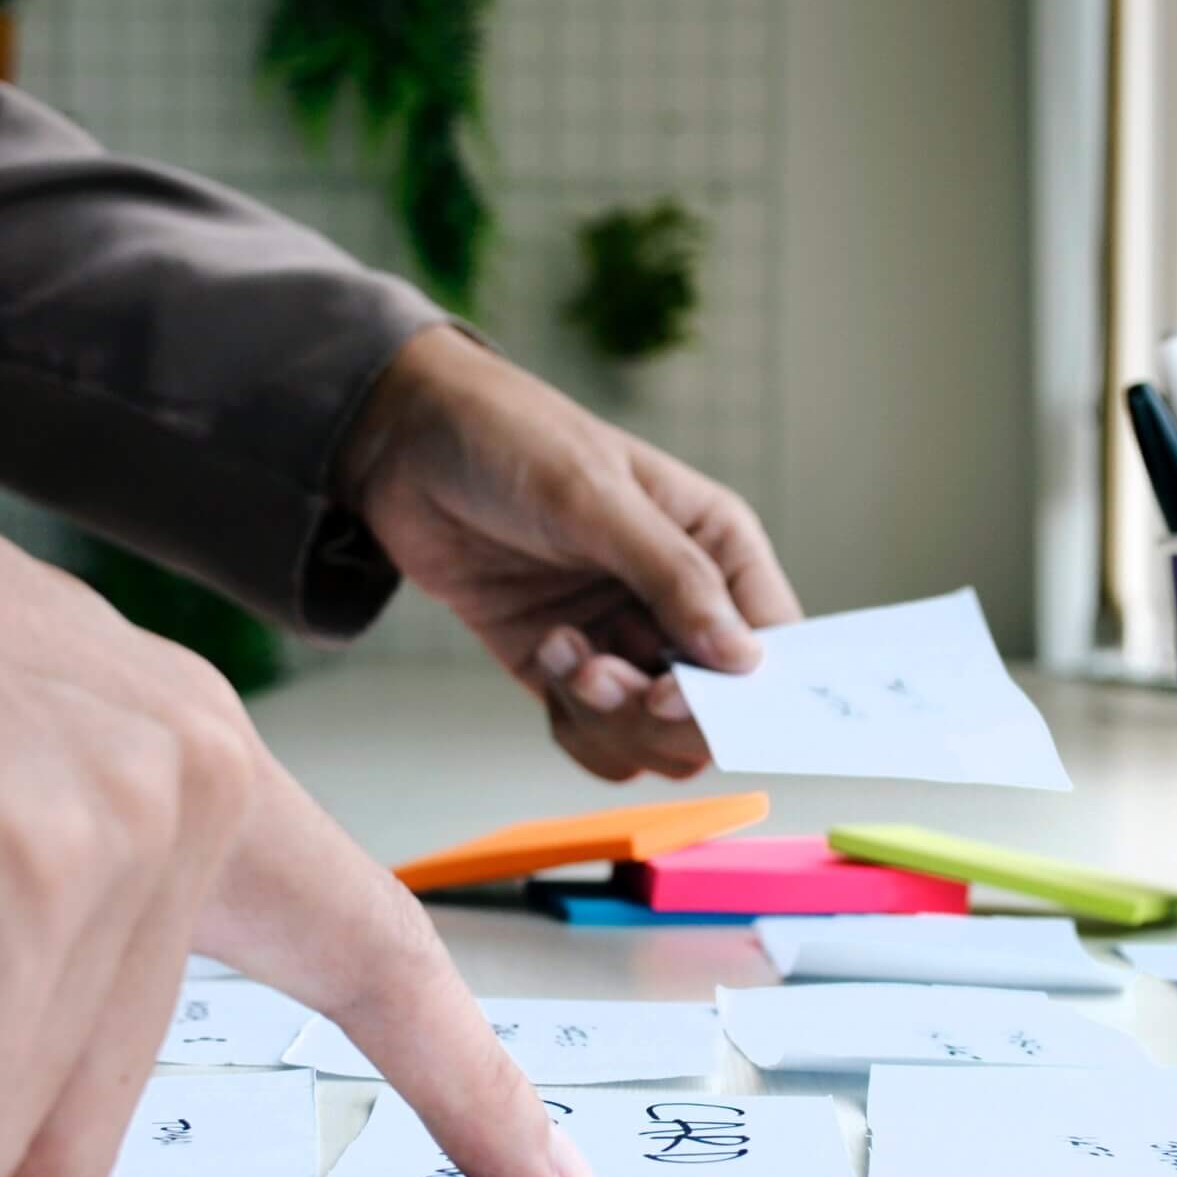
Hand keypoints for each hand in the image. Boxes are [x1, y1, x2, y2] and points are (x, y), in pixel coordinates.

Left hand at [342, 326, 801, 780]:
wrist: (404, 442)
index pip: (772, 645)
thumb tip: (744, 661)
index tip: (675, 693)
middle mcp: (681, 601)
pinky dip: (573, 722)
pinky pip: (595, 736)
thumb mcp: (596, 497)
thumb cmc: (512, 439)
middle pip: (715, 710)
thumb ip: (673, 577)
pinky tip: (544, 649)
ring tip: (567, 656)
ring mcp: (623, 638)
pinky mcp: (564, 667)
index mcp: (717, 547)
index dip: (743, 691)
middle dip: (662, 712)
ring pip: (655, 737)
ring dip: (612, 719)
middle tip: (608, 678)